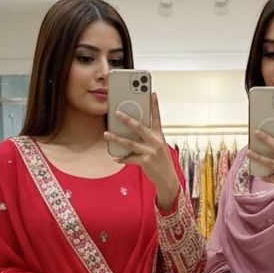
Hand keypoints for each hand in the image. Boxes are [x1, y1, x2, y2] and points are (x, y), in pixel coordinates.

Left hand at [103, 92, 178, 209]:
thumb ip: (148, 138)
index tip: (152, 93)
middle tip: (116, 112)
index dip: (155, 105)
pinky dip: (122, 158)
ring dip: (116, 138)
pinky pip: (130, 158)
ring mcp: (150, 151)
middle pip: (139, 127)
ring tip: (106, 134)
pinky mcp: (145, 162)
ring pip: (130, 143)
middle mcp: (156, 142)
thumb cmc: (161, 162)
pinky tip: (115, 157)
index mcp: (160, 136)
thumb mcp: (158, 147)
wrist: (168, 180)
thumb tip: (131, 131)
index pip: (157, 117)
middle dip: (127, 119)